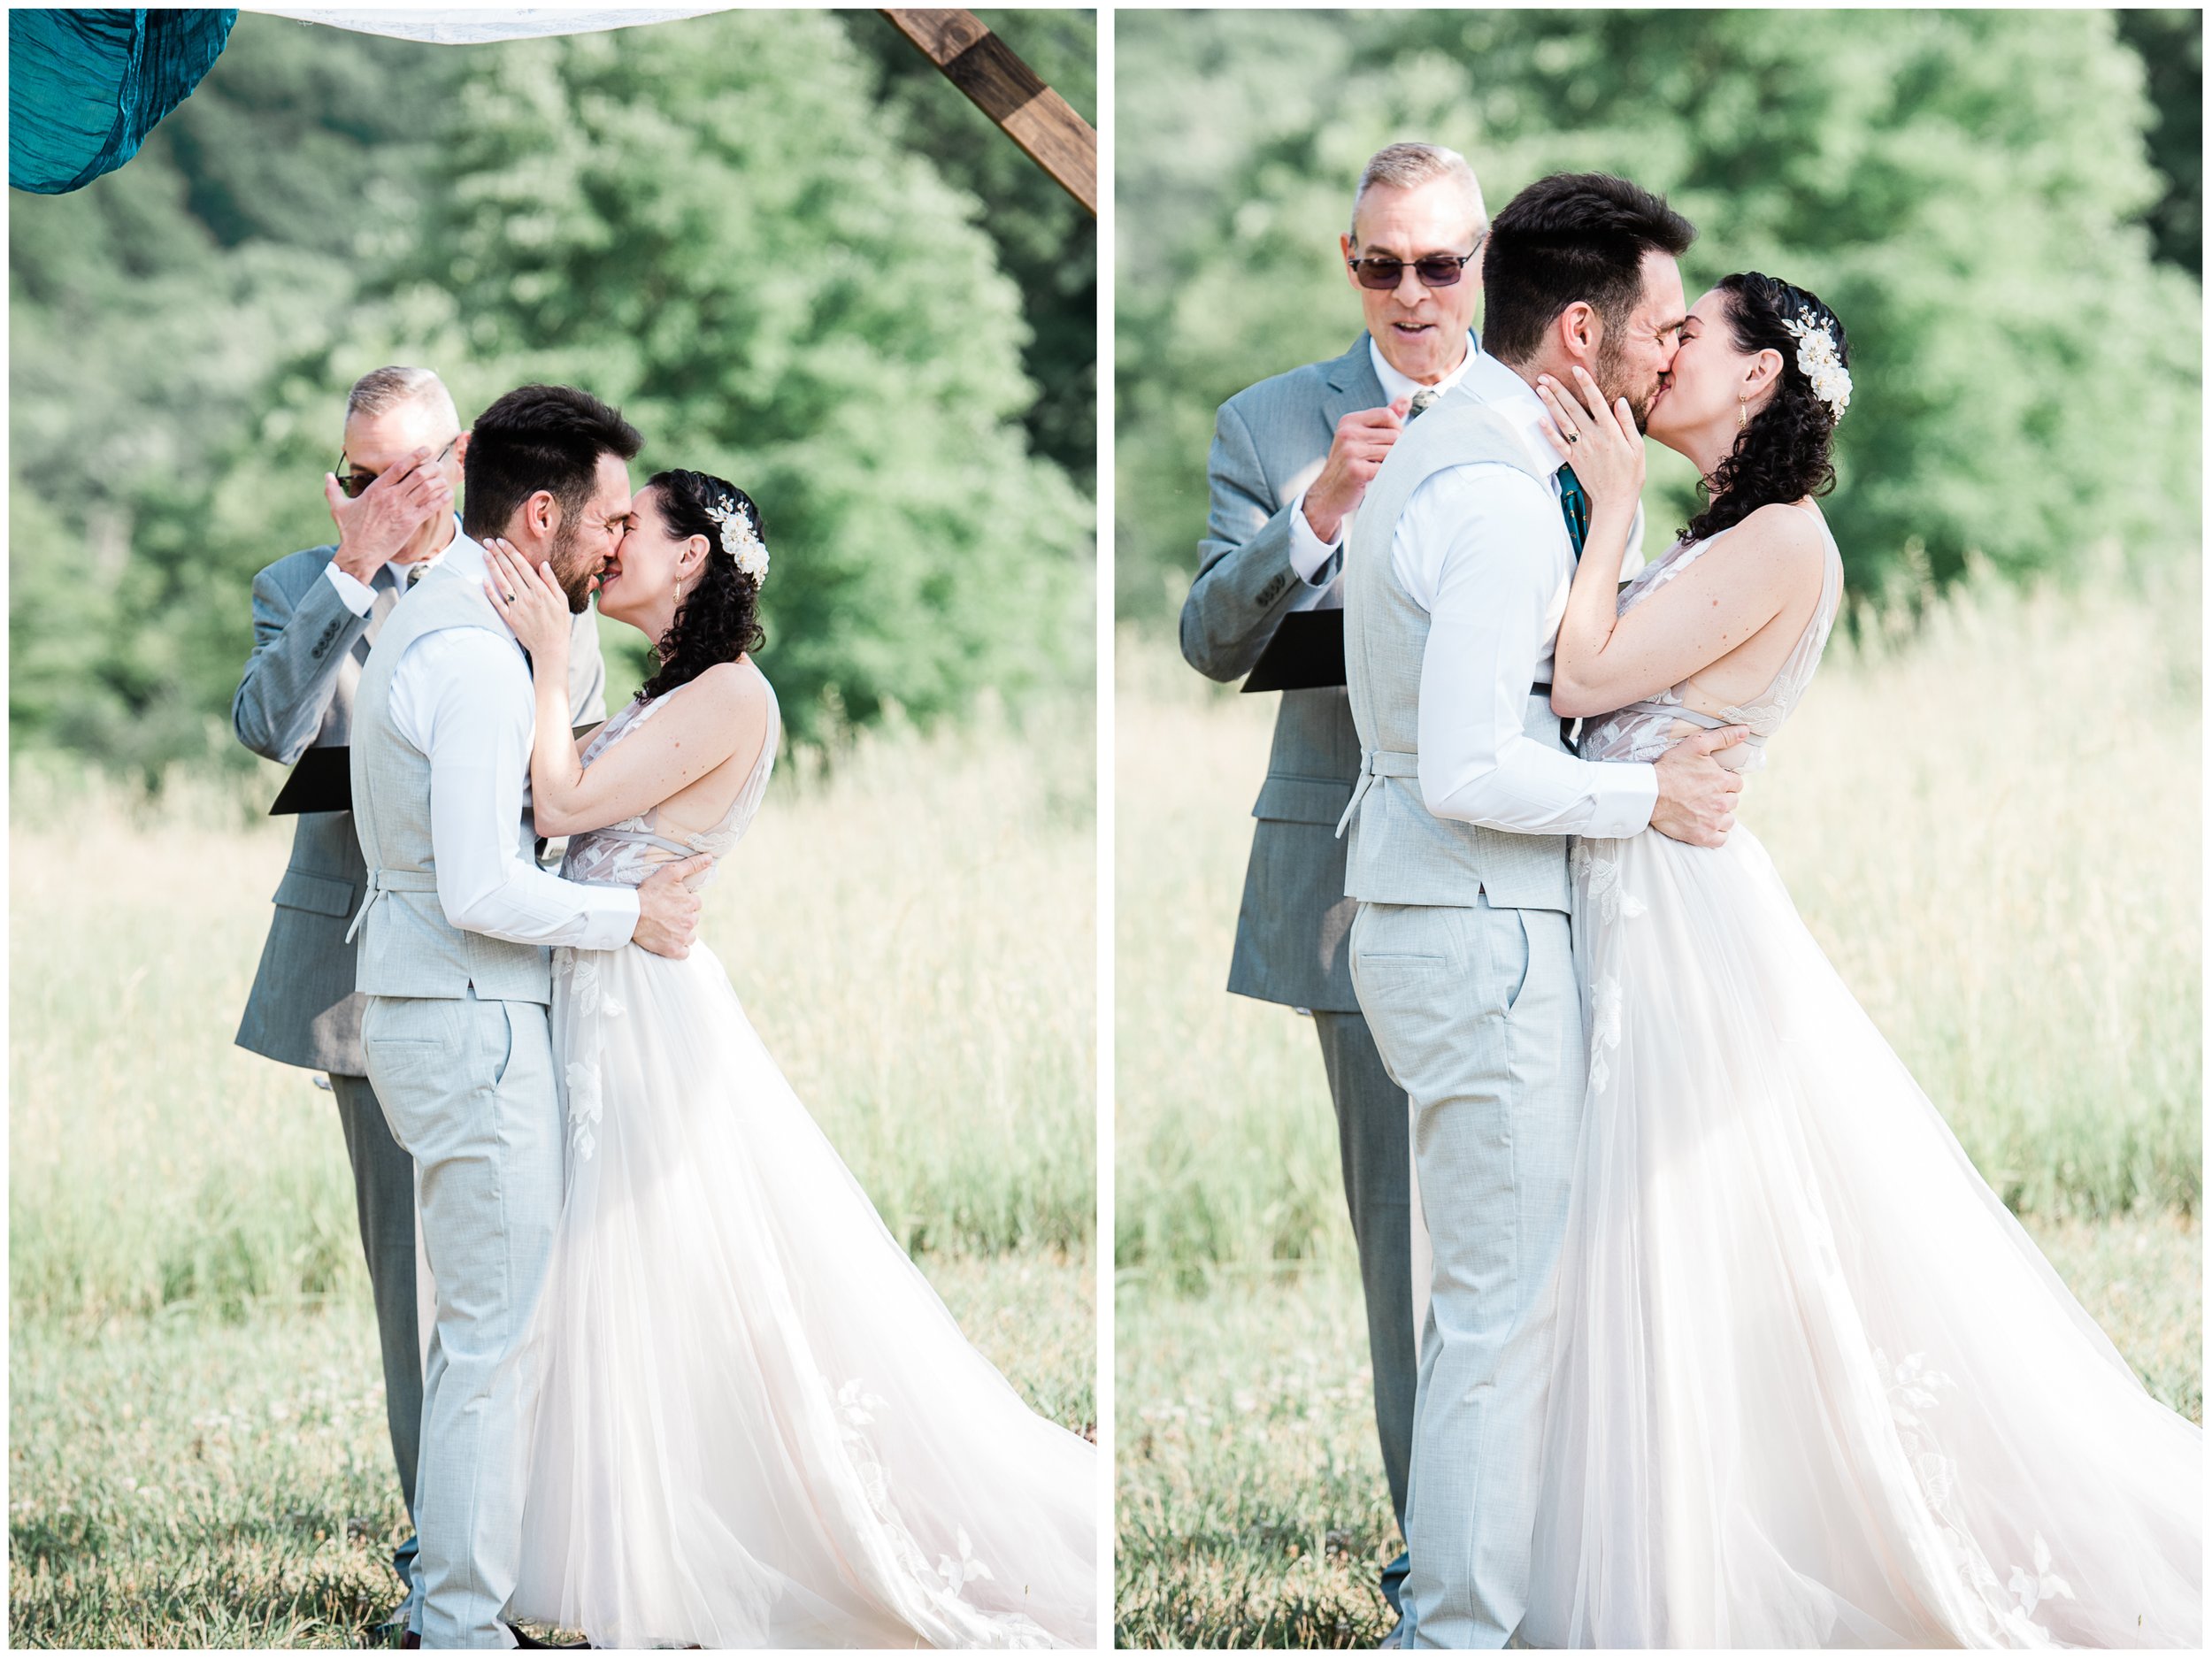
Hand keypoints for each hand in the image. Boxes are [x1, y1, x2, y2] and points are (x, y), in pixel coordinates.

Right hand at [327, 447, 449, 581]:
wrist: (360, 553)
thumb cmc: (349, 531)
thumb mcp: (338, 507)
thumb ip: (332, 489)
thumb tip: (326, 475)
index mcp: (376, 489)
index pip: (399, 467)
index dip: (415, 456)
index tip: (426, 450)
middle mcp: (391, 497)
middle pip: (418, 475)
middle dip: (431, 467)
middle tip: (437, 464)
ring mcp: (402, 510)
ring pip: (426, 489)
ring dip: (438, 481)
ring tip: (443, 476)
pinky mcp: (411, 523)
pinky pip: (431, 508)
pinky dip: (441, 499)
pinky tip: (448, 493)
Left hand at [482, 538, 572, 662]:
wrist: (551, 648)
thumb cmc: (559, 624)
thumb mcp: (562, 601)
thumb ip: (551, 582)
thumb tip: (543, 564)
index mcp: (540, 591)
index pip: (522, 566)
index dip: (510, 552)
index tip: (501, 541)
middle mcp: (526, 597)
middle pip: (509, 571)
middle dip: (498, 554)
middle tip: (488, 541)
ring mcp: (516, 608)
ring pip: (501, 583)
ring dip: (492, 567)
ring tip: (484, 554)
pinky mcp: (509, 618)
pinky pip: (497, 602)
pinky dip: (489, 591)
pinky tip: (483, 579)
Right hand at [631, 854, 710, 958]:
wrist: (631, 914)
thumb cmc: (649, 892)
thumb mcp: (670, 872)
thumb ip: (692, 865)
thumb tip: (710, 858)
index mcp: (691, 903)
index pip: (695, 903)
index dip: (684, 902)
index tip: (671, 902)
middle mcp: (690, 921)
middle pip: (692, 919)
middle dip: (683, 917)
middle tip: (667, 914)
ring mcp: (682, 937)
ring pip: (690, 936)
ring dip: (682, 933)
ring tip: (667, 927)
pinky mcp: (673, 950)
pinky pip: (684, 952)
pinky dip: (679, 949)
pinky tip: (670, 942)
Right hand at [1301, 397, 1411, 543]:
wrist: (1327, 495)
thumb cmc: (1348, 465)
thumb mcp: (1362, 437)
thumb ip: (1384, 419)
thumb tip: (1406, 398)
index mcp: (1349, 421)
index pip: (1388, 414)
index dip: (1396, 429)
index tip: (1389, 443)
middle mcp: (1348, 433)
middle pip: (1394, 434)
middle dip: (1394, 449)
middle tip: (1381, 461)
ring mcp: (1350, 451)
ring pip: (1393, 451)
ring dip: (1390, 463)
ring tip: (1376, 469)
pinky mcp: (1356, 469)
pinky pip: (1387, 468)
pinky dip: (1386, 475)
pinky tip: (1375, 478)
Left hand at [1535, 366, 1643, 509]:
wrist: (1616, 500)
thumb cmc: (1631, 474)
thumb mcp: (1637, 447)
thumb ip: (1627, 423)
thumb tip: (1619, 401)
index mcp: (1611, 431)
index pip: (1596, 401)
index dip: (1585, 384)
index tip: (1576, 369)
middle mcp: (1593, 437)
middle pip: (1573, 408)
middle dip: (1558, 390)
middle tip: (1544, 375)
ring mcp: (1581, 449)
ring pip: (1563, 421)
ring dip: (1550, 404)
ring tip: (1540, 388)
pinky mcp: (1573, 461)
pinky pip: (1558, 444)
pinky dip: (1547, 432)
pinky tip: (1538, 419)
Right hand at [1649, 724, 1749, 847]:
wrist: (1649, 794)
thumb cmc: (1670, 768)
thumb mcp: (1696, 745)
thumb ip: (1723, 737)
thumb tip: (1746, 731)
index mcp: (1723, 781)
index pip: (1736, 784)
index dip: (1724, 781)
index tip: (1711, 781)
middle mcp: (1722, 803)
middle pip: (1733, 802)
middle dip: (1722, 798)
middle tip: (1704, 795)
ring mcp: (1713, 821)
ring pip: (1729, 820)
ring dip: (1720, 815)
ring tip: (1704, 810)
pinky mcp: (1703, 837)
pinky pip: (1721, 839)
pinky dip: (1717, 834)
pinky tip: (1706, 825)